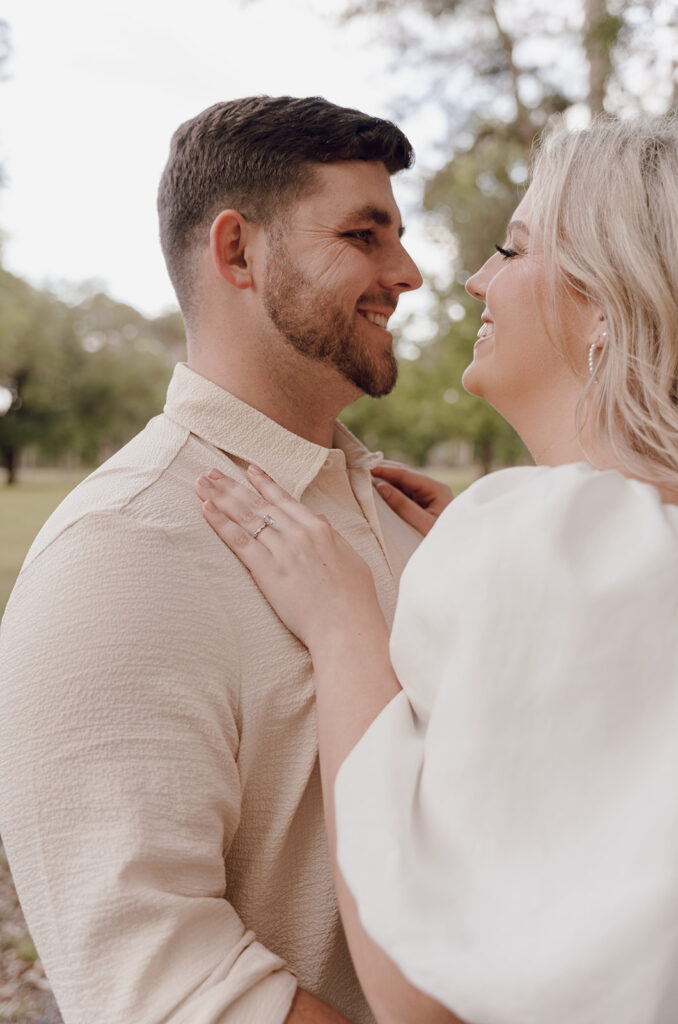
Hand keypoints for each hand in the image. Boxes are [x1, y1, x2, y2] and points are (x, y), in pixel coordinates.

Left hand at [194, 466, 382, 652]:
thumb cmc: (354, 599)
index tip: (248, 469)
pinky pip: (239, 541)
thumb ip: (334, 536)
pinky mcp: (267, 570)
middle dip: (232, 485)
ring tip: (201, 483)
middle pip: (257, 503)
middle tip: (211, 472)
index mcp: (319, 528)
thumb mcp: (351, 558)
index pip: (284, 499)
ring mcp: (282, 550)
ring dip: (220, 497)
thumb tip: (320, 517)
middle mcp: (298, 533)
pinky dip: (220, 523)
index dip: (264, 483)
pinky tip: (205, 509)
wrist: (347, 625)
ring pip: (245, 516)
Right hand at [371, 461, 452, 534]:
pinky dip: (390, 489)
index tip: (369, 468)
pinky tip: (377, 488)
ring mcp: (427, 496)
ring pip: (403, 483)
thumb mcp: (421, 524)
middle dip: (385, 470)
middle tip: (363, 466)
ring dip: (386, 479)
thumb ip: (402, 505)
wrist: (454, 553)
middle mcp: (433, 489)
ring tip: (367, 475)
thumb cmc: (441, 541)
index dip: (388, 470)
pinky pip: (403, 493)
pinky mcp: (422, 504)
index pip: (408, 475)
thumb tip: (381, 486)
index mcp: (438, 490)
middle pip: (406, 475)